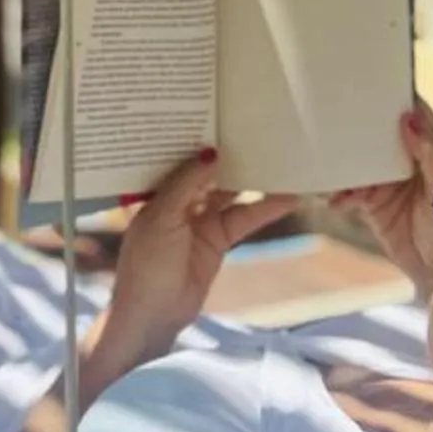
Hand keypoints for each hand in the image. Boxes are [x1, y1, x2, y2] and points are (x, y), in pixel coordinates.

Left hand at [97, 150, 298, 373]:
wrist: (152, 316)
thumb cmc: (145, 266)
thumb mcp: (162, 219)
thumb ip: (186, 185)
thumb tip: (211, 153)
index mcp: (155, 191)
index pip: (179, 157)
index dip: (198, 138)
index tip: (222, 115)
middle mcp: (178, 202)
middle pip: (208, 172)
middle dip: (230, 154)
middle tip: (258, 129)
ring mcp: (199, 221)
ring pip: (231, 193)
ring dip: (253, 180)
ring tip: (282, 158)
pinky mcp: (218, 241)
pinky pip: (244, 218)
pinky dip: (264, 208)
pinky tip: (286, 197)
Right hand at [334, 99, 432, 297]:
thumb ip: (430, 151)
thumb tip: (407, 118)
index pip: (413, 110)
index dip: (393, 94)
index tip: (368, 78)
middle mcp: (409, 159)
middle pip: (378, 132)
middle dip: (357, 125)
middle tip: (330, 116)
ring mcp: (389, 182)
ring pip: (359, 160)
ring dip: (343, 161)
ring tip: (327, 163)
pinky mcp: (374, 206)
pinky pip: (351, 192)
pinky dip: (341, 194)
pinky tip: (336, 200)